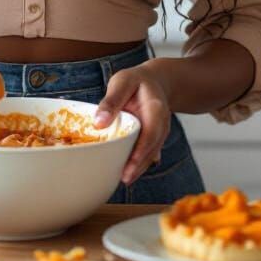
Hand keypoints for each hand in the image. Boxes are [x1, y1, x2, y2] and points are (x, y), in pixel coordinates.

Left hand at [93, 64, 170, 184]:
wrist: (154, 82)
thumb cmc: (136, 81)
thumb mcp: (122, 82)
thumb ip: (111, 100)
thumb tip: (98, 122)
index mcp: (155, 109)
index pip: (150, 133)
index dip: (141, 150)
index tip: (130, 165)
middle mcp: (162, 124)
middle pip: (152, 148)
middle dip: (139, 165)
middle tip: (124, 178)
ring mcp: (160, 133)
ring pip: (151, 153)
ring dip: (139, 167)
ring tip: (124, 179)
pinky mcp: (153, 138)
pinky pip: (148, 153)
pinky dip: (139, 163)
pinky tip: (128, 172)